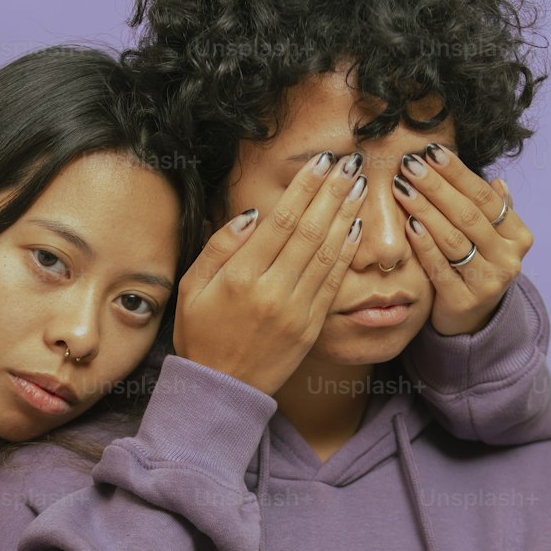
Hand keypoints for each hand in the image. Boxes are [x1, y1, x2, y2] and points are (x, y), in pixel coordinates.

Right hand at [174, 151, 366, 394]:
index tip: (320, 162)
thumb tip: (251, 214)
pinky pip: (333, 283)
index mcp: (240, 277)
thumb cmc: (200, 335)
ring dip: (345, 216)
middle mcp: (272, 291)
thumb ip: (218, 247)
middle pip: (311, 231)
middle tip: (350, 163)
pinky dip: (346, 253)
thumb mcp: (191, 288)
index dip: (304, 188)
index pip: (281, 221)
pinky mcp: (311, 327)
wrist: (221, 389)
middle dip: (332, 192)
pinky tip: (356, 228)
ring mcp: (296, 311)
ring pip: (327, 254)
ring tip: (358, 186)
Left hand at [391, 144, 533, 335]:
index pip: (486, 198)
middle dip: (436, 186)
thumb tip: (498, 181)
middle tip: (411, 164)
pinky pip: (440, 266)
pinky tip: (409, 224)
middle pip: (468, 215)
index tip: (432, 152)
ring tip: (403, 188)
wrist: (471, 321)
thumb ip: (494, 212)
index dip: (458, 173)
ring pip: (453, 238)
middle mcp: (509, 259)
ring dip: (425, 209)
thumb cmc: (476, 267)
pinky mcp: (464, 301)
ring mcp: (489, 282)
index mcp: (519, 237)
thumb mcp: (491, 240)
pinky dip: (424, 244)